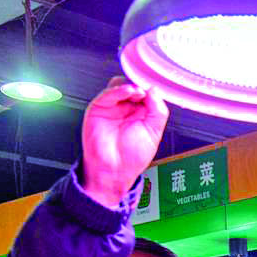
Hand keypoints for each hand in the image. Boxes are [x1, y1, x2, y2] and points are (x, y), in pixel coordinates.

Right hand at [80, 77, 168, 208]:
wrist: (115, 170)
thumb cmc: (132, 157)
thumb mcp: (154, 132)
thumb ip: (157, 111)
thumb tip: (155, 90)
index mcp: (142, 113)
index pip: (147, 93)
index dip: (152, 90)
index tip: (156, 89)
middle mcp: (127, 108)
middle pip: (133, 86)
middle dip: (141, 86)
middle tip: (147, 91)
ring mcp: (113, 107)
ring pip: (120, 86)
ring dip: (131, 86)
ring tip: (139, 93)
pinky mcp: (98, 108)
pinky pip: (107, 94)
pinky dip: (118, 90)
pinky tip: (129, 92)